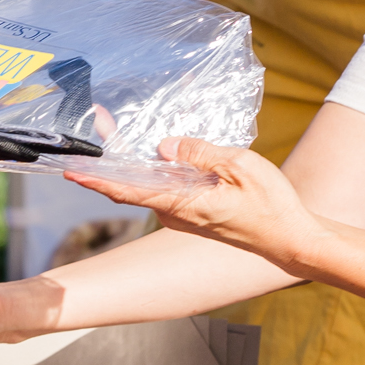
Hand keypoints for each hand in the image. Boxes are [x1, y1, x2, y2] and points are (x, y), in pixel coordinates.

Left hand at [67, 136, 322, 267]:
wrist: (291, 240)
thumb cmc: (271, 206)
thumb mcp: (239, 167)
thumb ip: (199, 153)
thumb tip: (164, 146)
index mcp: (181, 205)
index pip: (128, 190)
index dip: (97, 179)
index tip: (72, 170)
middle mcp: (176, 214)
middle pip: (135, 183)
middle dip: (114, 157)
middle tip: (102, 124)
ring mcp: (184, 215)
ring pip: (153, 184)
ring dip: (140, 160)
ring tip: (126, 129)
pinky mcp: (195, 213)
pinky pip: (170, 188)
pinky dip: (163, 168)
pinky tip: (167, 149)